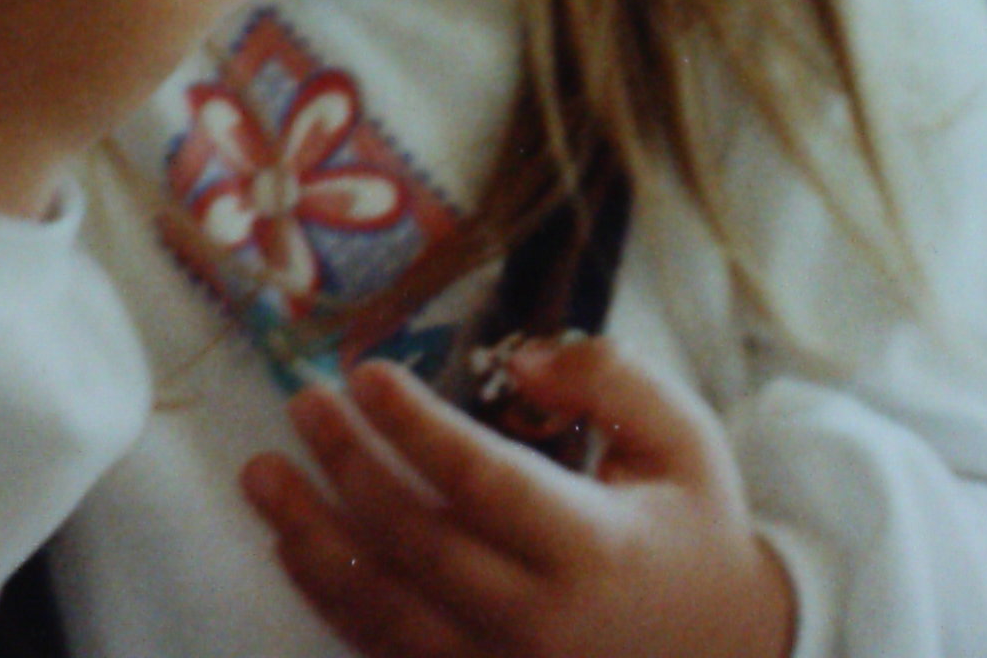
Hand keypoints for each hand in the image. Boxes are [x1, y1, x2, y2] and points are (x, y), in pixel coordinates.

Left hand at [239, 338, 796, 657]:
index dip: (415, 427)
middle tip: (302, 404)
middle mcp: (538, 624)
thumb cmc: (694, 533)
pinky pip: (383, 651)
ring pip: (381, 609)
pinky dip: (331, 600)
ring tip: (262, 475)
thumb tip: (519, 359)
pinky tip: (294, 548)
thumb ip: (611, 380)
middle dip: (346, 467)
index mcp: (595, 550)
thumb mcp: (683, 439)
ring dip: (310, 538)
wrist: (724, 656)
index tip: (365, 373)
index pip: (483, 482)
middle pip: (415, 543)